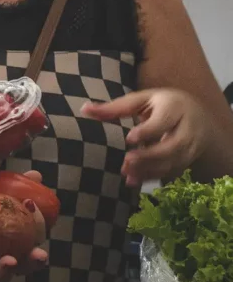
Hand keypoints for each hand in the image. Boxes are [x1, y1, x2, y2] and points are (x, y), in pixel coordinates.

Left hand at [0, 171, 48, 281]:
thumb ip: (12, 185)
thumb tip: (36, 174)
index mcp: (13, 244)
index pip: (33, 240)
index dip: (38, 228)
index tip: (32, 207)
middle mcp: (1, 259)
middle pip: (24, 268)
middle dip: (34, 263)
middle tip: (40, 254)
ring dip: (4, 269)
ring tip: (9, 259)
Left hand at [81, 88, 207, 185]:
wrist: (197, 115)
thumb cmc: (161, 104)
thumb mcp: (141, 100)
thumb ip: (115, 107)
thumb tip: (84, 109)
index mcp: (174, 107)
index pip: (164, 121)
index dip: (148, 131)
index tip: (130, 138)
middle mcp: (187, 128)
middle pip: (173, 145)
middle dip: (150, 155)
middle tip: (127, 161)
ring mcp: (191, 147)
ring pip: (174, 161)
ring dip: (150, 169)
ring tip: (126, 173)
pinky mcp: (188, 160)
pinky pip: (172, 171)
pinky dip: (153, 177)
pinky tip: (134, 180)